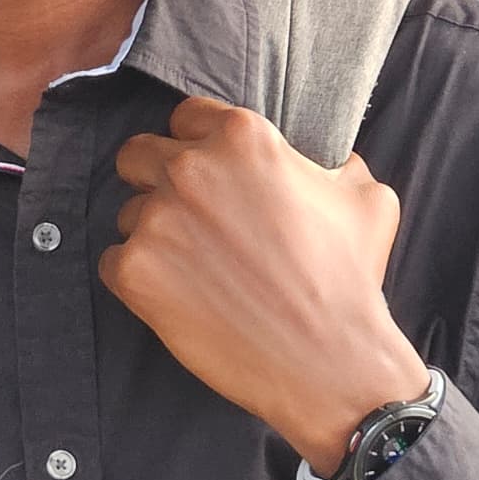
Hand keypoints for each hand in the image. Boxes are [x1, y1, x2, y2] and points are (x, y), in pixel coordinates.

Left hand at [97, 94, 430, 476]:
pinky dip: (137, 279)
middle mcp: (191, 169)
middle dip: (156, 181)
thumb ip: (331, 163)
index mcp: (242, 137)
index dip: (196, 147)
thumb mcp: (365, 197)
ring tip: (197, 271)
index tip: (208, 178)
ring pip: (128, 214)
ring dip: (154, 237)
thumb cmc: (348, 279)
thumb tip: (320, 161)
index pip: (186, 118)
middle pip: (138, 155)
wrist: (328, 361)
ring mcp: (157, 220)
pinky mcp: (134, 271)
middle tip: (188, 220)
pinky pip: (113, 261)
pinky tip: (179, 298)